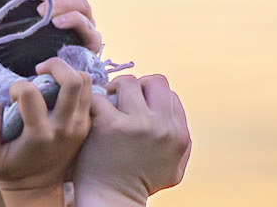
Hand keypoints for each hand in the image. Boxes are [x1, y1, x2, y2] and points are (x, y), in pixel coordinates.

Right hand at [0, 58, 91, 195]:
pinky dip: (76, 84)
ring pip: (85, 82)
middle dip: (54, 65)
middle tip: (39, 70)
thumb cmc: (12, 169)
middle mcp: (64, 127)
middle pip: (72, 81)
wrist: (39, 189)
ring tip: (50, 78)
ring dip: (67, 73)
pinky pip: (88, 93)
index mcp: (40, 134)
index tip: (13, 95)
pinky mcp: (86, 124)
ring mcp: (79, 125)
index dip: (17, 87)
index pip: (31, 93)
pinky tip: (59, 90)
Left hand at [39, 0, 101, 54]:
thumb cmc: (35, 42)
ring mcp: (89, 28)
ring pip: (84, 6)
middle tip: (39, 9)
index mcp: (72, 3)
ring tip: (47, 18)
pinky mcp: (92, 44)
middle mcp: (83, 14)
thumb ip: (37, 2)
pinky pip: (91, 28)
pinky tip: (58, 24)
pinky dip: (74, 21)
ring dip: (64, 7)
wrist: (43, 71)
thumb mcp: (34, 18)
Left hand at [72, 74, 190, 201]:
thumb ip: (182, 140)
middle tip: (124, 103)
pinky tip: (94, 117)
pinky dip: (95, 103)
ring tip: (109, 109)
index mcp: (179, 136)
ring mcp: (135, 124)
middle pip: (152, 81)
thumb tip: (174, 112)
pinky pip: (100, 95)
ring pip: (127, 83)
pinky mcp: (108, 124)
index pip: (168, 92)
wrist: (112, 201)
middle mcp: (161, 128)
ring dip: (115, 93)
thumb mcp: (174, 168)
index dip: (151, 98)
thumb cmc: (140, 184)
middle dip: (138, 89)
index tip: (139, 109)